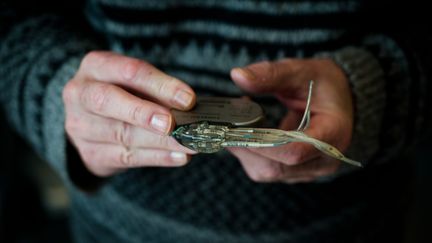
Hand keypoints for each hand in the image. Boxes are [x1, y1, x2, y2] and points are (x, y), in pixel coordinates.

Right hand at [63, 51, 196, 176]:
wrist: (91, 120)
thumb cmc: (122, 92)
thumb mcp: (135, 81)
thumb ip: (157, 90)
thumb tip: (190, 105)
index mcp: (96, 66)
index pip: (128, 72)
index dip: (160, 85)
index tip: (188, 99)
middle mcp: (80, 94)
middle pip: (108, 101)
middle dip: (143, 112)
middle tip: (172, 123)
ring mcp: (81, 126)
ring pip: (121, 133)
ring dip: (160, 141)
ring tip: (188, 143)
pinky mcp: (91, 153)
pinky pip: (127, 156)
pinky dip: (157, 157)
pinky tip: (179, 157)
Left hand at [229, 58, 352, 182]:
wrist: (341, 101)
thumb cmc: (324, 85)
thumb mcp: (302, 71)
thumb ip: (271, 74)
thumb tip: (238, 76)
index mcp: (333, 134)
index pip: (295, 151)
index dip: (262, 144)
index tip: (238, 128)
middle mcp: (324, 160)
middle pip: (276, 168)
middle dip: (246, 147)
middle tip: (226, 124)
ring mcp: (310, 170)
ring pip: (268, 172)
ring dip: (245, 151)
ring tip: (237, 125)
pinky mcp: (297, 172)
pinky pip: (268, 170)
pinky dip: (252, 154)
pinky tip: (247, 134)